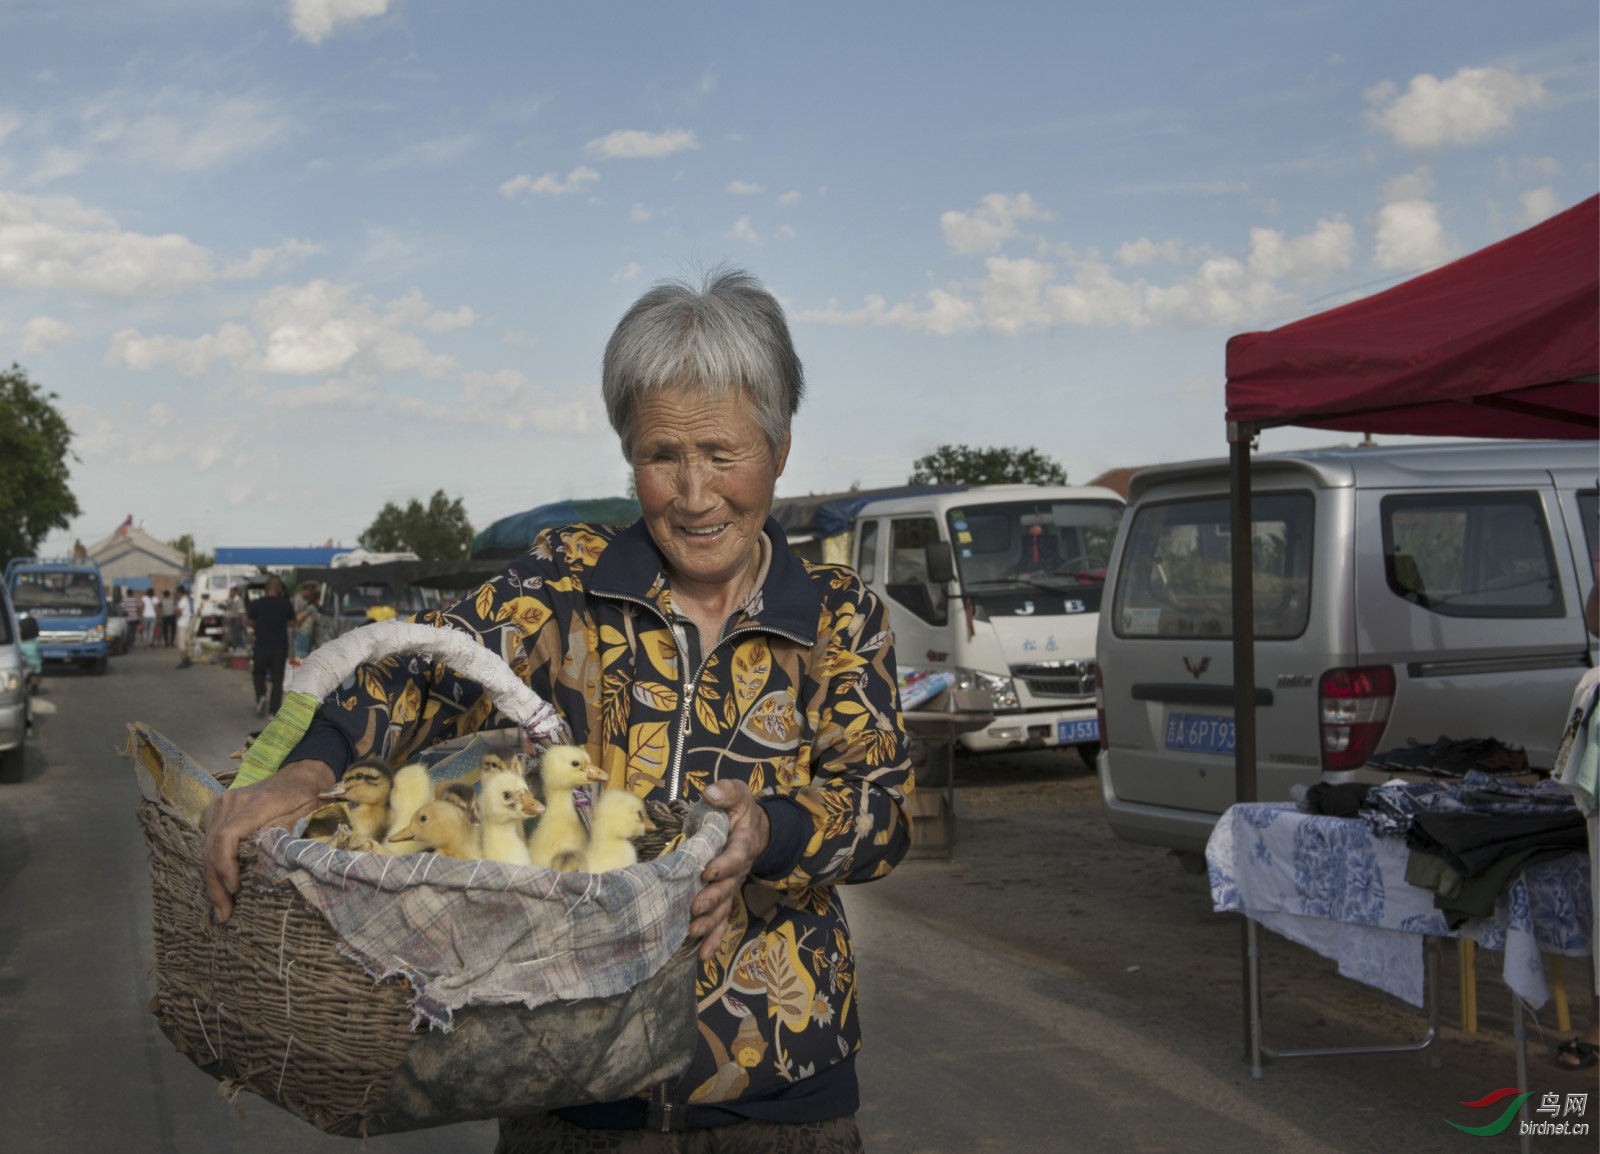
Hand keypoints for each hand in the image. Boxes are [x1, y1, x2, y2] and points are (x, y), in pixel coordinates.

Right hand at [202, 759, 334, 921]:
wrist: (303, 772)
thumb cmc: (309, 795)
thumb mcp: (306, 814)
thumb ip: (284, 834)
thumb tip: (265, 862)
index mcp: (256, 803)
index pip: (227, 837)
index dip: (226, 866)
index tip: (235, 889)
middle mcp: (233, 802)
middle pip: (213, 845)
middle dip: (216, 882)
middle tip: (223, 912)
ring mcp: (225, 804)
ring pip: (208, 845)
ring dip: (212, 878)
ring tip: (220, 907)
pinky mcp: (223, 809)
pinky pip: (212, 840)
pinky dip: (214, 864)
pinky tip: (220, 886)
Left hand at [690, 780, 770, 961]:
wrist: (755, 829)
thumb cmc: (740, 810)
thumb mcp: (737, 794)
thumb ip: (726, 792)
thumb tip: (711, 792)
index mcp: (742, 844)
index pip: (735, 856)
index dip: (724, 865)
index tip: (708, 871)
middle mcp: (739, 869)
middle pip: (728, 888)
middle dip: (712, 899)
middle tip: (694, 908)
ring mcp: (733, 886)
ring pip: (724, 908)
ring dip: (711, 922)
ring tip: (694, 933)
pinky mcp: (725, 897)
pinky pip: (723, 920)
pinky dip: (715, 938)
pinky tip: (704, 955)